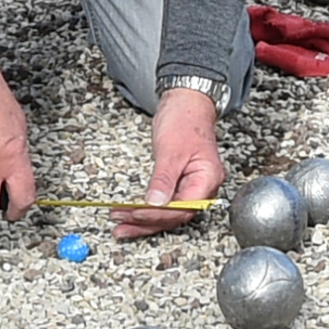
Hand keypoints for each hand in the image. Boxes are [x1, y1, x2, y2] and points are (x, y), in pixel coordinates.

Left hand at [112, 87, 227, 237]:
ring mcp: (192, 187)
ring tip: (121, 225)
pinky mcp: (181, 183)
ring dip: (144, 220)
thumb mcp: (171, 149)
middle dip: (146, 222)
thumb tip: (155, 203)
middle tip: (121, 224)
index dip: (158, 215)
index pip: (182, 208)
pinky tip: (133, 214)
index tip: (135, 214)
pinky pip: (165, 202)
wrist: (187, 103)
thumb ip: (164, 178)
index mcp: (207, 180)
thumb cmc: (184, 120)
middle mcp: (203, 188)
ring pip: (169, 212)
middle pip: (175, 216)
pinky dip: (148, 208)